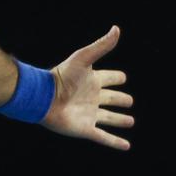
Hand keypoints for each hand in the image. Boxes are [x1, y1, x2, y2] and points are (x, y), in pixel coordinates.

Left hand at [41, 26, 133, 149]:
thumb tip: (117, 29)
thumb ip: (101, 46)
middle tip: (129, 101)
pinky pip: (104, 137)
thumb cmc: (62, 77)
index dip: (116, 77)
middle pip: (110, 98)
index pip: (109, 78)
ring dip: (119, 120)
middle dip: (120, 99)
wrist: (44, 98)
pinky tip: (126, 146)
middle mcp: (92, 98)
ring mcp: (90, 114)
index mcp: (92, 81)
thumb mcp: (84, 58)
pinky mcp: (86, 128)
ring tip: (130, 121)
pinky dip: (115, 142)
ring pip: (109, 118)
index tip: (123, 78)